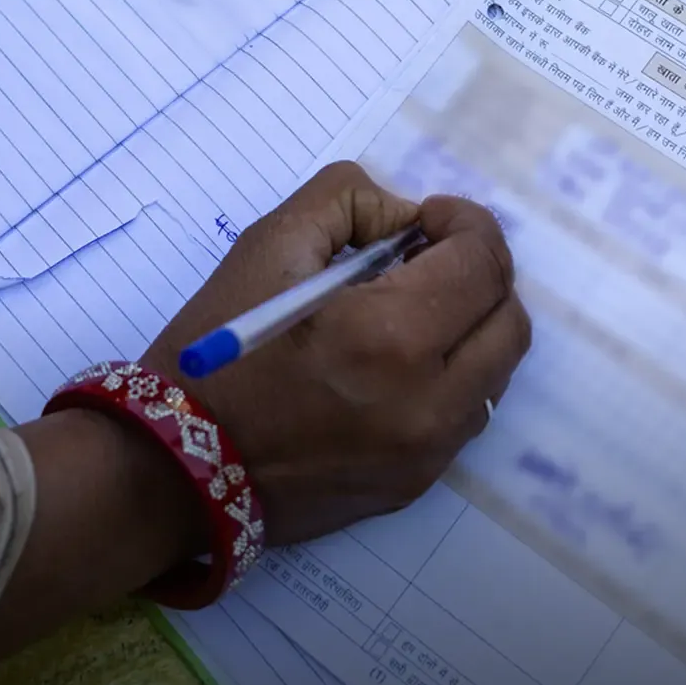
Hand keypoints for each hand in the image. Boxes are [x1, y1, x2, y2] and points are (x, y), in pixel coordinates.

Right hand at [142, 161, 530, 545]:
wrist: (176, 468)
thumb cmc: (217, 351)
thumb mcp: (270, 244)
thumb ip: (348, 201)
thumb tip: (405, 220)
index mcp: (393, 334)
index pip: (483, 262)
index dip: (465, 224)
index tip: (427, 220)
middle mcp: (429, 400)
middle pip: (509, 318)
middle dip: (480, 273)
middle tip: (429, 259)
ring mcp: (427, 451)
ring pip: (497, 372)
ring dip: (472, 327)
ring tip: (414, 311)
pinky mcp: (414, 483)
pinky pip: (466, 416)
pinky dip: (452, 377)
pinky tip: (398, 363)